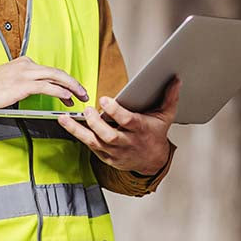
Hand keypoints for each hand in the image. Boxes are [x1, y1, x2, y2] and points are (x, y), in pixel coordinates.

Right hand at [0, 56, 88, 113]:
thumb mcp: (6, 81)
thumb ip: (21, 84)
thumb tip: (33, 93)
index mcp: (23, 63)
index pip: (49, 71)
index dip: (63, 80)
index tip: (71, 90)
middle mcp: (26, 65)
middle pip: (57, 72)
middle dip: (73, 82)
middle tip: (83, 92)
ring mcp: (25, 73)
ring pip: (56, 77)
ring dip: (72, 87)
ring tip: (80, 97)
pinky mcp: (23, 84)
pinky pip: (48, 87)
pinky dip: (61, 92)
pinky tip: (68, 98)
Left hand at [58, 77, 180, 173]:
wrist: (152, 161)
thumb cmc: (155, 134)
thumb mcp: (165, 116)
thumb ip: (169, 97)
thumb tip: (176, 79)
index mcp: (141, 130)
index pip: (128, 121)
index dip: (116, 111)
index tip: (105, 100)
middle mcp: (127, 143)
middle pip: (110, 136)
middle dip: (96, 123)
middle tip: (87, 110)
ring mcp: (115, 152)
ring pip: (95, 142)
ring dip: (78, 130)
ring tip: (65, 118)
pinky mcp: (106, 157)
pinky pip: (90, 147)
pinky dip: (78, 136)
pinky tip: (67, 124)